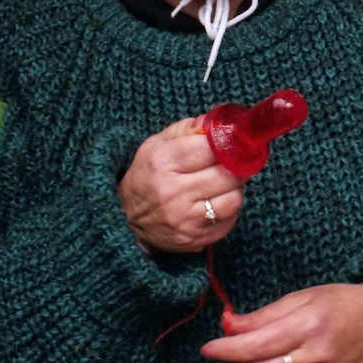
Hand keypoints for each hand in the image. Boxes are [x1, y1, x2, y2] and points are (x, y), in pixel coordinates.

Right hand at [120, 117, 243, 253]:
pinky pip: (229, 221)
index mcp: (163, 162)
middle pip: (227, 174)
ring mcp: (184, 219)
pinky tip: (215, 203)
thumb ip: (187, 129)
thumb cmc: (146, 176)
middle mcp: (172, 192)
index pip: (211, 148)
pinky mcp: (194, 239)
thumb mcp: (156, 145)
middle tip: (235, 162)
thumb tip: (218, 122)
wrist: (125, 219)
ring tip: (224, 183)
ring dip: (234, 189)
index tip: (233, 142)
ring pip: (233, 199)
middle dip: (236, 166)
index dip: (228, 143)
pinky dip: (228, 210)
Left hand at [201, 283, 362, 362]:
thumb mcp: (302, 298)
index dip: (226, 349)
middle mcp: (315, 355)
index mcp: (307, 324)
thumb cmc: (341, 304)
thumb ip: (264, 315)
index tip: (209, 348)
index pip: (255, 344)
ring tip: (264, 358)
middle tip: (242, 349)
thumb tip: (228, 324)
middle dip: (240, 362)